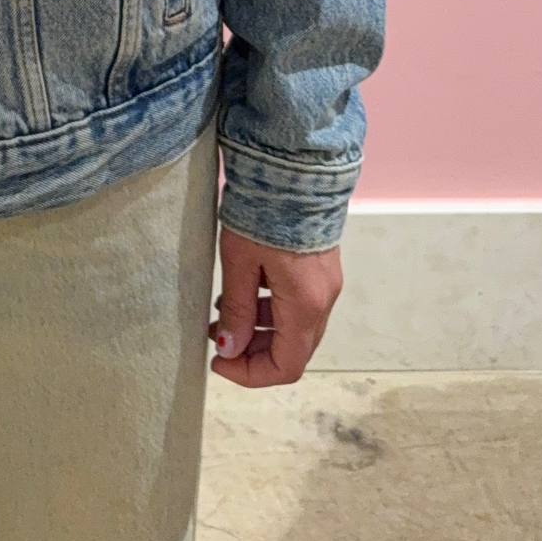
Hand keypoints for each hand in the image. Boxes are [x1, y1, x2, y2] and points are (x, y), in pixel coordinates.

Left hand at [207, 227, 341, 385]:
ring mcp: (325, 283)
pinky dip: (270, 308)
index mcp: (306, 305)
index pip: (286, 366)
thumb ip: (237, 310)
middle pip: (293, 349)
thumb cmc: (263, 214)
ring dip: (259, 329)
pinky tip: (241, 290)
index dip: (251, 374)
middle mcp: (323, 300)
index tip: (218, 363)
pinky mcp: (319, 267)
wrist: (292, 166)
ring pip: (293, 326)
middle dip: (253, 352)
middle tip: (217, 337)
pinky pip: (297, 303)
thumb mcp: (240, 262)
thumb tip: (229, 349)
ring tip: (221, 311)